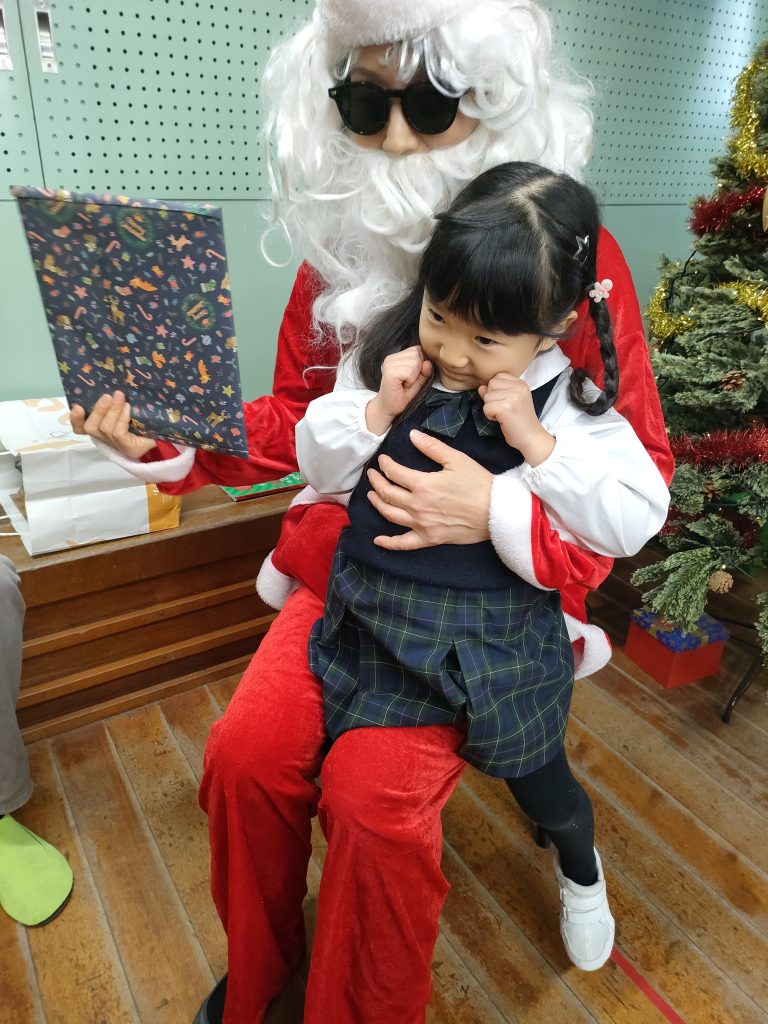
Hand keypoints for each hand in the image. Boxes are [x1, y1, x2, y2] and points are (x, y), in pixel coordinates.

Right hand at [70, 391, 157, 458]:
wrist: (164, 433)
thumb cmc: (142, 417)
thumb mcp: (125, 408)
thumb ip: (113, 401)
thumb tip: (109, 385)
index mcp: (101, 429)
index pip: (81, 428)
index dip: (75, 419)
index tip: (77, 407)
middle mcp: (106, 439)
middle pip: (91, 428)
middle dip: (97, 410)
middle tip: (107, 396)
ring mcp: (117, 445)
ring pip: (105, 428)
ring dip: (112, 411)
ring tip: (120, 396)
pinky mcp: (129, 448)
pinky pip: (118, 433)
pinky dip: (121, 418)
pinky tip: (128, 408)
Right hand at [365, 347, 431, 433]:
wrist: (389, 408)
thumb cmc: (402, 394)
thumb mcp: (418, 381)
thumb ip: (424, 371)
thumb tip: (428, 362)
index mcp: (397, 356)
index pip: (418, 350)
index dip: (420, 364)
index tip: (411, 377)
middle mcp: (391, 357)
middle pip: (417, 354)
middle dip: (417, 370)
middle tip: (407, 381)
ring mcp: (389, 363)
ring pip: (414, 362)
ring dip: (413, 376)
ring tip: (405, 384)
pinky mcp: (389, 372)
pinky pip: (409, 371)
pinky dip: (410, 380)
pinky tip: (402, 385)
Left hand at [366, 429, 491, 549]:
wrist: (496, 512)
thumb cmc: (479, 484)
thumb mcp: (456, 460)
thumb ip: (432, 447)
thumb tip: (412, 435)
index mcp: (423, 484)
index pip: (394, 473)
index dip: (385, 465)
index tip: (383, 460)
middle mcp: (417, 505)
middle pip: (387, 494)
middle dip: (376, 482)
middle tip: (372, 475)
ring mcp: (421, 524)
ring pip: (390, 514)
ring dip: (377, 504)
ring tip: (371, 496)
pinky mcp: (429, 538)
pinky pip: (403, 544)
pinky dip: (389, 543)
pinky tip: (378, 540)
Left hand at [479, 373, 554, 465]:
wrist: (531, 437)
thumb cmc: (520, 421)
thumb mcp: (510, 402)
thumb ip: (496, 392)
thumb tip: (481, 387)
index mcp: (521, 384)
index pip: (498, 376)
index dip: (496, 390)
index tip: (505, 401)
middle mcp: (518, 387)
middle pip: (491, 384)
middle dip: (492, 398)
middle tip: (504, 409)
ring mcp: (513, 397)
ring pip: (487, 396)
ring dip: (491, 408)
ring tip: (503, 415)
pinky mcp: (505, 408)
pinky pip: (486, 407)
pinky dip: (490, 416)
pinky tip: (501, 420)